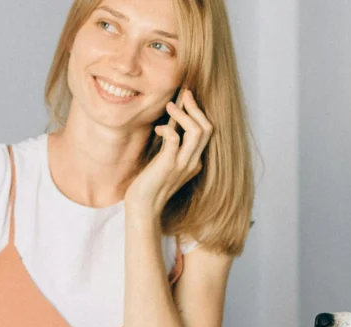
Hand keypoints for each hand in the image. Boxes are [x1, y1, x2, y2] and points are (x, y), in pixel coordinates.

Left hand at [124, 89, 212, 217]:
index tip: (187, 98)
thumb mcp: (164, 160)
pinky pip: (174, 140)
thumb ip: (170, 142)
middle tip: (184, 94)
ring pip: (197, 132)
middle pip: (207, 128)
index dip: (198, 112)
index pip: (206, 131)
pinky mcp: (168, 165)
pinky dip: (167, 129)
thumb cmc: (149, 184)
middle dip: (196, 108)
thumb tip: (170, 121)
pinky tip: (158, 128)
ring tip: (170, 106)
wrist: (142, 207)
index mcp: (194, 162)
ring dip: (184, 115)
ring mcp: (182, 164)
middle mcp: (193, 163)